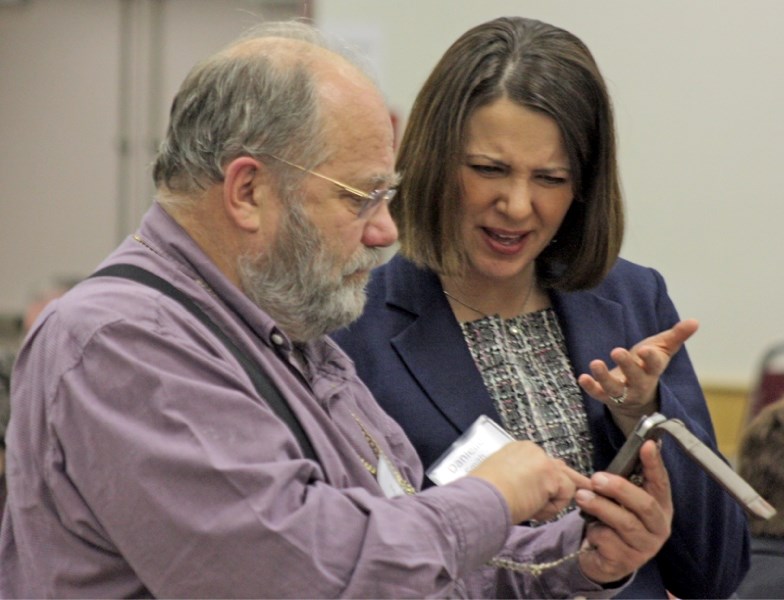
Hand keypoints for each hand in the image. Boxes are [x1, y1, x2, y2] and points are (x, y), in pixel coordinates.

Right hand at [469, 441, 590, 523]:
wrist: (480, 497)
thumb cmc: (482, 495)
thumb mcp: (501, 482)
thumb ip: (519, 480)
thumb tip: (534, 492)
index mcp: (516, 450)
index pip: (542, 462)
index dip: (548, 480)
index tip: (548, 493)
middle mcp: (531, 449)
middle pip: (559, 467)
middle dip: (570, 481)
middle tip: (585, 488)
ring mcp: (542, 460)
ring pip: (562, 483)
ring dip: (550, 502)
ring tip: (531, 512)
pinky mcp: (551, 474)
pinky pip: (565, 494)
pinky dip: (552, 508)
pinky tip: (534, 510)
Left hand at [575, 440, 672, 583]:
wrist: (603, 559)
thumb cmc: (613, 521)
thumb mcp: (619, 501)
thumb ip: (620, 484)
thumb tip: (612, 461)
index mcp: (661, 507)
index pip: (661, 483)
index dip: (655, 464)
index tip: (646, 444)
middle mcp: (659, 528)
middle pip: (645, 505)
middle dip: (619, 488)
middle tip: (596, 478)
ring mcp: (645, 547)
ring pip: (625, 523)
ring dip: (600, 507)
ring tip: (581, 496)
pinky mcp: (627, 562)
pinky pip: (608, 540)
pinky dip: (594, 531)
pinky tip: (591, 530)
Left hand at [577, 319, 698, 432]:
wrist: (636, 394)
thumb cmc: (647, 364)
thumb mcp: (662, 349)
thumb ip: (677, 336)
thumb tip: (695, 321)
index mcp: (652, 369)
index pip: (654, 364)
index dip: (650, 358)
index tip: (646, 350)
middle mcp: (639, 383)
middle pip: (635, 377)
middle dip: (627, 365)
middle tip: (617, 351)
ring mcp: (622, 392)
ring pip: (614, 388)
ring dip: (603, 377)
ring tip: (595, 363)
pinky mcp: (606, 397)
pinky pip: (598, 394)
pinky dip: (590, 387)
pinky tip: (582, 377)